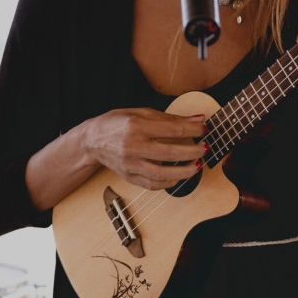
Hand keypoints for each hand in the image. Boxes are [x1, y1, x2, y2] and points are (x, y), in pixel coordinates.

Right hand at [82, 108, 207, 189]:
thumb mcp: (141, 113)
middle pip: (170, 153)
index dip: (193, 130)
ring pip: (162, 174)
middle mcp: (133, 146)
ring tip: (197, 165)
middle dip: (193, 152)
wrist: (92, 140)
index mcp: (136, 126)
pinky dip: (169, 183)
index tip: (204, 128)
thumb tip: (198, 118)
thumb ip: (170, 117)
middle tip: (205, 148)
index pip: (172, 130)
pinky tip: (179, 177)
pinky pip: (152, 185)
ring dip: (184, 172)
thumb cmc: (117, 123)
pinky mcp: (129, 176)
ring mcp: (130, 164)